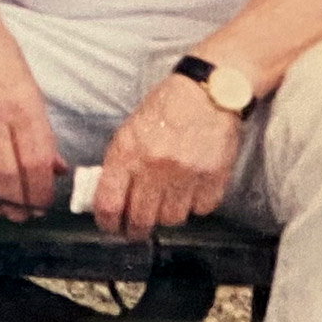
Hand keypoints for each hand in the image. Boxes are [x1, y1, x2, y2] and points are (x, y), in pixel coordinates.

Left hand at [92, 74, 239, 239]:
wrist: (207, 92)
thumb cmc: (166, 108)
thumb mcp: (129, 131)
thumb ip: (119, 163)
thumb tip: (110, 195)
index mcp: (128, 153)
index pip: (109, 203)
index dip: (107, 222)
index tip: (110, 226)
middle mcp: (155, 168)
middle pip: (141, 219)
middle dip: (136, 229)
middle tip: (136, 229)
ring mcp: (186, 175)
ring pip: (171, 219)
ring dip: (166, 217)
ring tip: (166, 204)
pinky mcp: (214, 178)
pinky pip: (200, 210)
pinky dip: (194, 206)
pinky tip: (190, 192)